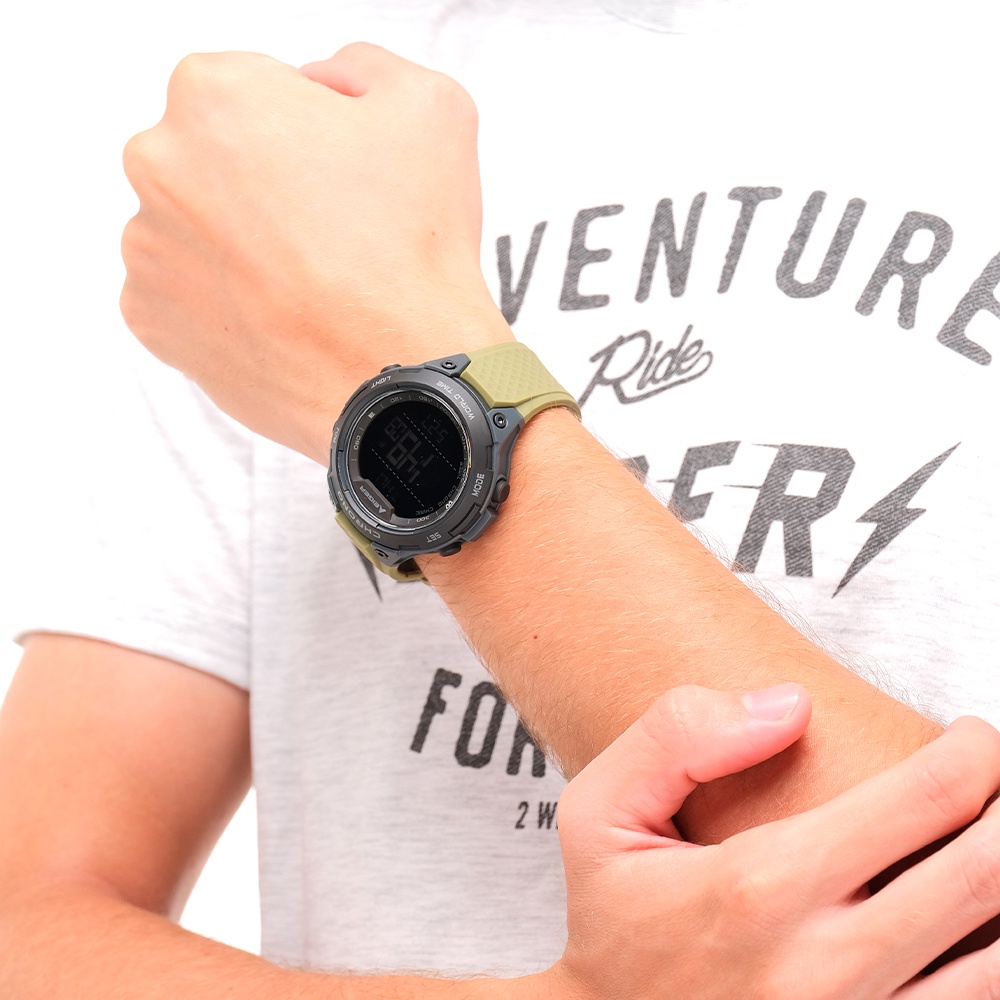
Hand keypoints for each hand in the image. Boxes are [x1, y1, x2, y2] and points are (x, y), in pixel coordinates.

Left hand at [121, 45, 510, 462]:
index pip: (255, 90)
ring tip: (311, 282)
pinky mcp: (150, 321)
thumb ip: (364, 68)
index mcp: (214, 96)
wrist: (399, 377)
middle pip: (215, 158)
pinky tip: (281, 315)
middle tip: (332, 231)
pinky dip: (225, 301)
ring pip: (195, 227)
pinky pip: (184, 294)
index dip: (310, 130)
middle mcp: (159, 164)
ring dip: (241, 244)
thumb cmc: (412, 253)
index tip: (344, 174)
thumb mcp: (431, 106)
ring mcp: (148, 249)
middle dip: (265, 184)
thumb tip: (325, 85)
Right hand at [547, 683, 999, 999]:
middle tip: (997, 778)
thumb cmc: (613, 919)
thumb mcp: (598, 811)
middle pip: (987, 874)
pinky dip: (992, 955)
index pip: (924, 799)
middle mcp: (827, 964)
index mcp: (762, 885)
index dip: (974, 753)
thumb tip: (791, 705)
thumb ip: (677, 736)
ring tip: (995, 836)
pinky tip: (979, 919)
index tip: (973, 736)